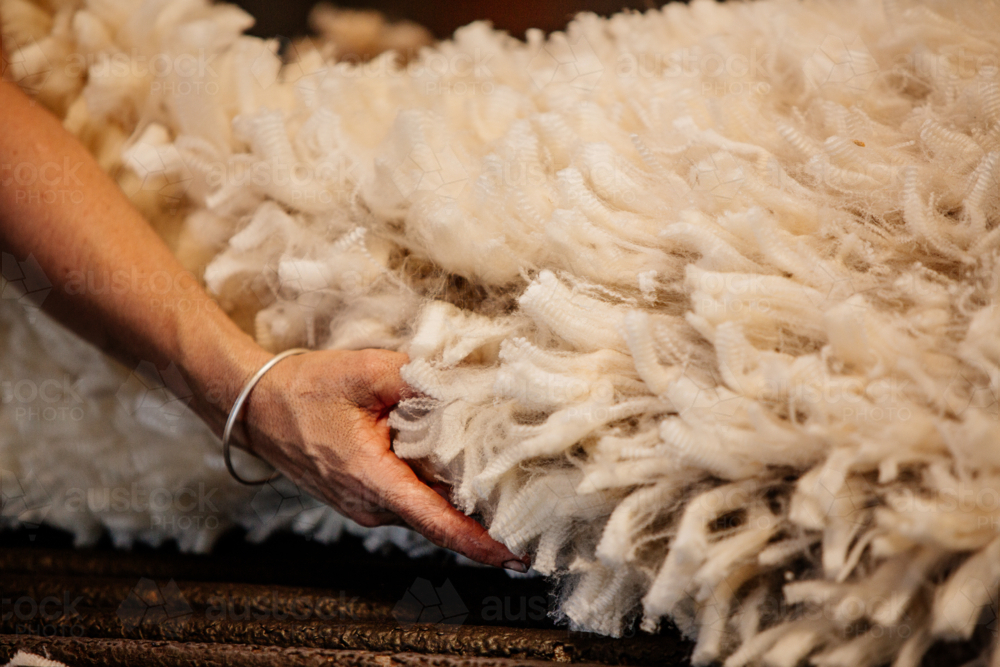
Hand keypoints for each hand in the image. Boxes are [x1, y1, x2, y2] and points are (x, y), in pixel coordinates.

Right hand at [240, 348, 527, 570]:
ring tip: (514, 496)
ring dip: (464, 507)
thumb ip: (419, 380)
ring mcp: (366, 506)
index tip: (517, 554)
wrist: (256, 407)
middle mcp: (371, 505)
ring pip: (427, 510)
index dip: (480, 542)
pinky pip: (411, 500)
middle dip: (487, 523)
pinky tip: (467, 477)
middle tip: (537, 517)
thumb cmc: (305, 390)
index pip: (436, 522)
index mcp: (372, 480)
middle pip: (440, 521)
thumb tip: (467, 386)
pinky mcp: (364, 497)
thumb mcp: (366, 373)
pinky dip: (440, 493)